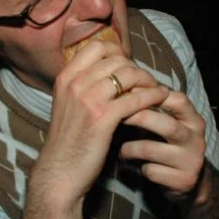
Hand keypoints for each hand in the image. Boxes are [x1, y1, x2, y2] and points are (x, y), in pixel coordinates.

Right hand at [35, 39, 168, 205]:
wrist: (60, 172)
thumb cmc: (68, 141)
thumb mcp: (68, 104)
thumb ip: (84, 85)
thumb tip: (112, 71)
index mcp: (65, 77)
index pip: (97, 46)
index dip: (118, 52)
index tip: (129, 66)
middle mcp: (75, 83)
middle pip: (117, 58)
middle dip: (137, 67)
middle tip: (147, 80)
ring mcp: (88, 99)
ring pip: (129, 74)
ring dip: (148, 80)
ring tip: (156, 89)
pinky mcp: (103, 118)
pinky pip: (136, 98)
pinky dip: (152, 97)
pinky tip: (159, 100)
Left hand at [118, 90, 206, 200]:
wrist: (188, 182)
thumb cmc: (168, 144)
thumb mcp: (167, 124)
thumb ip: (153, 108)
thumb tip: (124, 87)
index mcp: (194, 120)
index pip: (179, 100)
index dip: (154, 95)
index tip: (131, 93)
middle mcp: (196, 139)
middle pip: (167, 125)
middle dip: (139, 118)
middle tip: (119, 117)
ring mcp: (191, 161)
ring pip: (152, 150)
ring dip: (131, 148)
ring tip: (122, 150)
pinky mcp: (182, 181)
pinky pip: (151, 171)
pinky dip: (139, 168)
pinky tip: (135, 167)